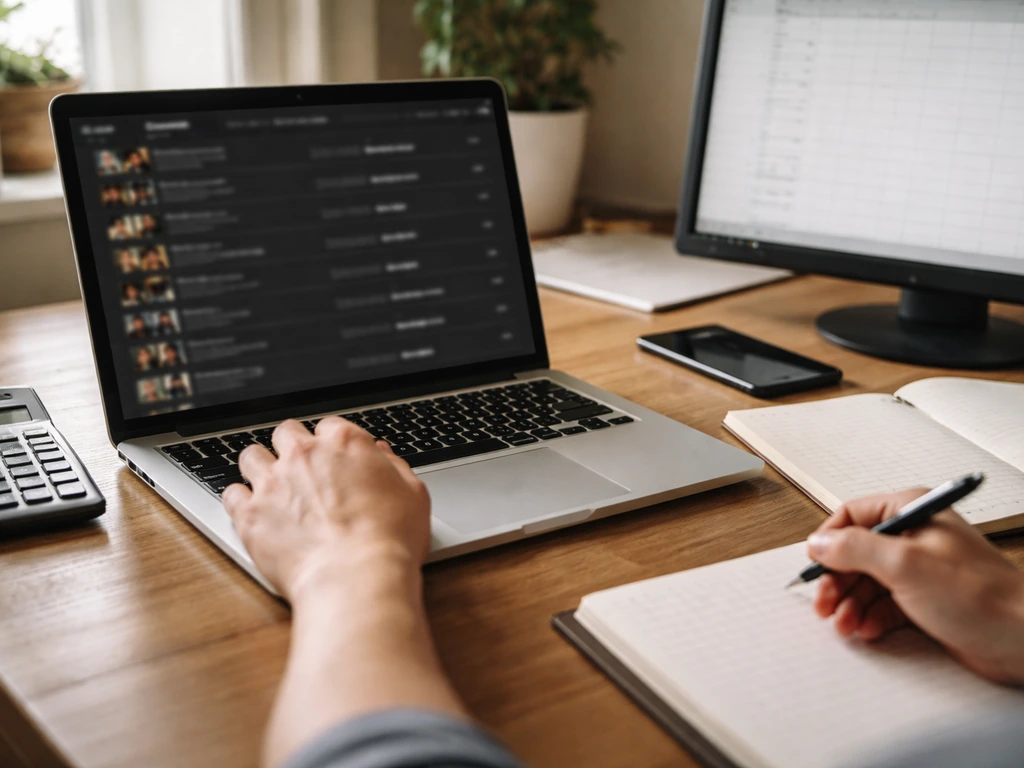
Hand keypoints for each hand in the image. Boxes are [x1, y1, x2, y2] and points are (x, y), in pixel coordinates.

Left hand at [222, 417, 430, 601]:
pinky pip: (231, 494)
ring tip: (271, 485)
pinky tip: (252, 511)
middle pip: (286, 433)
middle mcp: (303, 455)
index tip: (335, 460)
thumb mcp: (413, 495)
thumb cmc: (389, 540)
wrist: (355, 578)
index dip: (332, 444)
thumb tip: (383, 456)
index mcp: (344, 443)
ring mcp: (272, 483)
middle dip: (293, 448)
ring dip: (261, 466)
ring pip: (251, 456)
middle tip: (302, 469)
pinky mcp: (249, 514)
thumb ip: (394, 468)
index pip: (329, 426)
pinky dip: (240, 500)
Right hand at [807, 488, 1023, 684]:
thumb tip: (819, 542)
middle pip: (854, 552)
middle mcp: (914, 537)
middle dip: (837, 580)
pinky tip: (866, 629)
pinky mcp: (924, 600)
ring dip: (850, 604)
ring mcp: (919, 570)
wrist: (1023, 640)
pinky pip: (882, 605)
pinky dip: (869, 618)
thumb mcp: (905, 565)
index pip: (852, 515)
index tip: (815, 565)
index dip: (829, 541)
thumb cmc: (982, 596)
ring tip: (845, 623)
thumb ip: (854, 549)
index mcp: (911, 511)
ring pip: (866, 582)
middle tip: (825, 603)